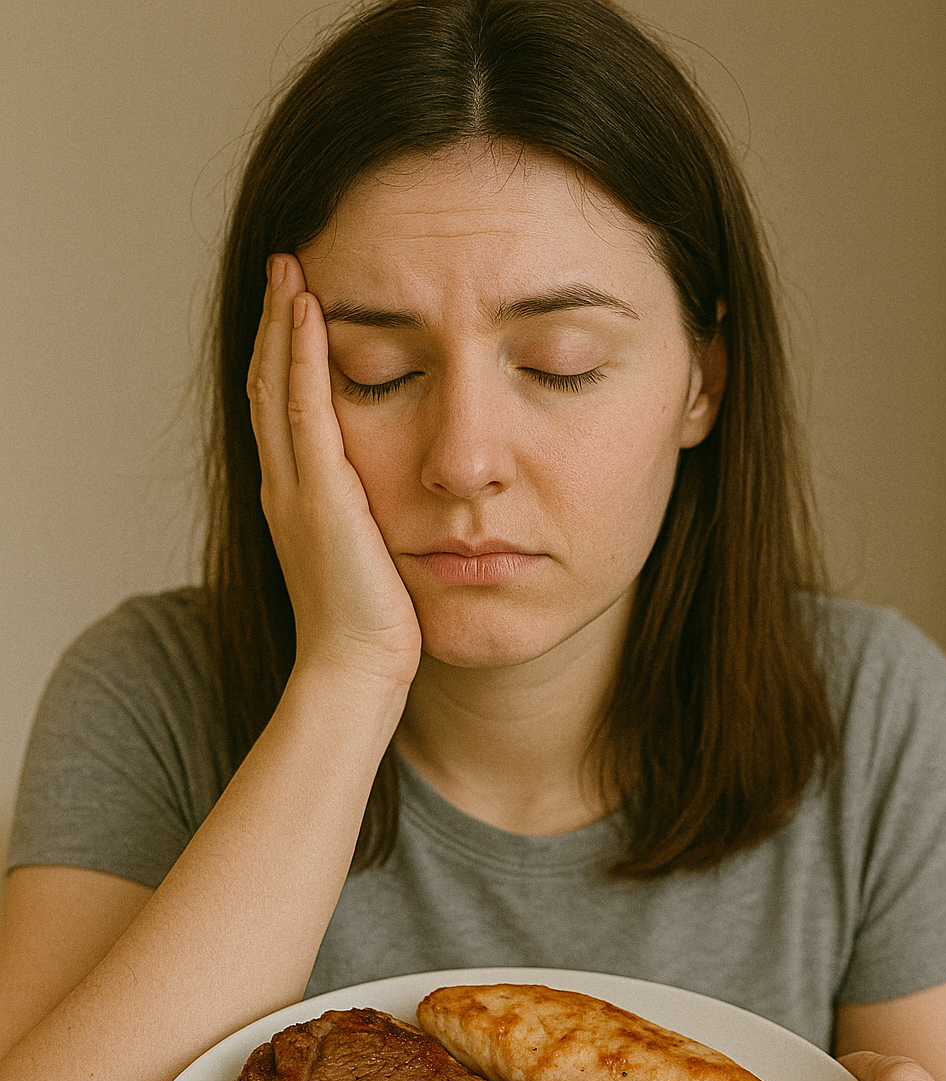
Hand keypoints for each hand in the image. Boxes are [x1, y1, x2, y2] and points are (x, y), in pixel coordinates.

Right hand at [247, 253, 422, 682]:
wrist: (355, 669)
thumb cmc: (372, 627)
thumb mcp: (368, 555)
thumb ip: (369, 518)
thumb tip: (397, 496)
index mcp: (293, 498)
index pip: (281, 409)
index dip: (283, 354)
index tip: (296, 304)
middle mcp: (282, 485)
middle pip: (267, 384)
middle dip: (275, 323)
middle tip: (285, 265)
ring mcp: (294, 488)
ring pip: (277, 386)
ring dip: (284, 323)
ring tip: (291, 268)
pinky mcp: (319, 496)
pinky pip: (305, 411)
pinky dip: (304, 358)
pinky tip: (310, 312)